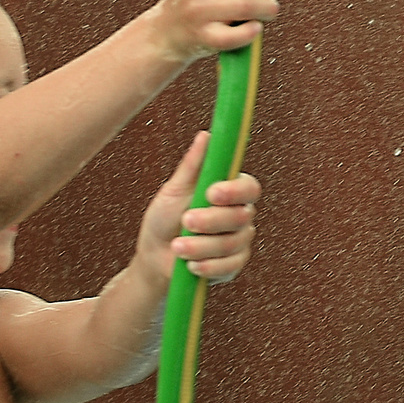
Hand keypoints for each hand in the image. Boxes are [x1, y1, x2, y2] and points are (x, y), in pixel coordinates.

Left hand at [133, 133, 259, 284]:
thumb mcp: (174, 190)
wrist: (154, 257)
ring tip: (177, 246)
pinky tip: (190, 265)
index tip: (211, 192)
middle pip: (241, 217)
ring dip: (201, 246)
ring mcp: (239, 242)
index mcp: (230, 192)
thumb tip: (206, 135)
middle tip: (186, 220)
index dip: (235, 191)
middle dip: (211, 220)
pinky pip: (229, 267)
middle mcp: (240, 216)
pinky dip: (207, 266)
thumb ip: (192, 165)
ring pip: (232, 244)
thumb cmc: (164, 219)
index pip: (249, 188)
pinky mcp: (233, 266)